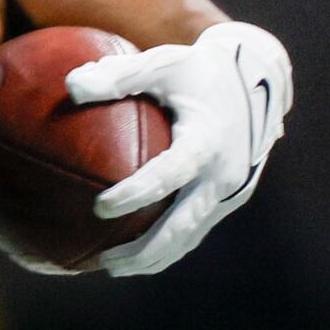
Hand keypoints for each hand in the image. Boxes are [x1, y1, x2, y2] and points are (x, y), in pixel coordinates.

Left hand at [68, 19, 293, 277]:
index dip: (137, 193)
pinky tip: (134, 252)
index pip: (170, 174)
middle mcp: (224, 173)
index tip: (100, 207)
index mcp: (208, 141)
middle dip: (145, 250)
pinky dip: (166, 245)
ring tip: (113, 267)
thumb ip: (119, 75)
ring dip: (154, 257)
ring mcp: (231, 192)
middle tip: (105, 261)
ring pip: (190, 237)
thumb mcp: (164, 63)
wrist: (258, 80)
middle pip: (182, 226)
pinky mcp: (230, 199)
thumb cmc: (200, 70)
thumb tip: (71, 86)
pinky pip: (195, 229)